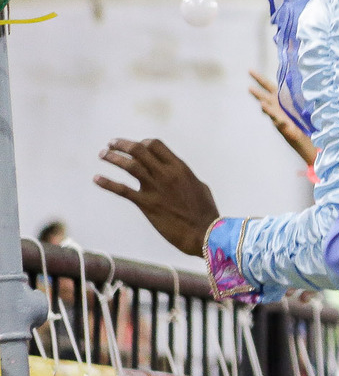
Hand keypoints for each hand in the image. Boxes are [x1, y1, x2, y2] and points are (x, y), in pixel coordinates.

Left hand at [94, 138, 221, 256]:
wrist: (203, 233)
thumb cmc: (206, 211)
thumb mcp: (199, 186)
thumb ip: (184, 177)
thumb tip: (177, 173)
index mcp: (180, 168)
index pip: (155, 145)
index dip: (141, 142)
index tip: (134, 146)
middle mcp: (166, 174)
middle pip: (139, 150)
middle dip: (122, 145)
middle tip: (111, 145)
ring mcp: (156, 188)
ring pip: (129, 165)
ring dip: (113, 158)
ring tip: (103, 154)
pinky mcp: (147, 204)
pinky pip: (123, 190)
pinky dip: (107, 183)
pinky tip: (96, 179)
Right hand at [249, 71, 316, 166]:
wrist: (300, 131)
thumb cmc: (297, 112)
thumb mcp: (297, 98)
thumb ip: (294, 88)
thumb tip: (298, 75)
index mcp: (278, 96)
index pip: (267, 85)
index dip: (258, 79)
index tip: (249, 71)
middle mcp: (275, 105)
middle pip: (264, 97)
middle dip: (257, 93)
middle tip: (249, 88)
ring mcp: (277, 115)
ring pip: (270, 111)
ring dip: (267, 108)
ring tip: (262, 104)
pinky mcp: (283, 126)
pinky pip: (281, 123)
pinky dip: (279, 121)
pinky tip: (280, 120)